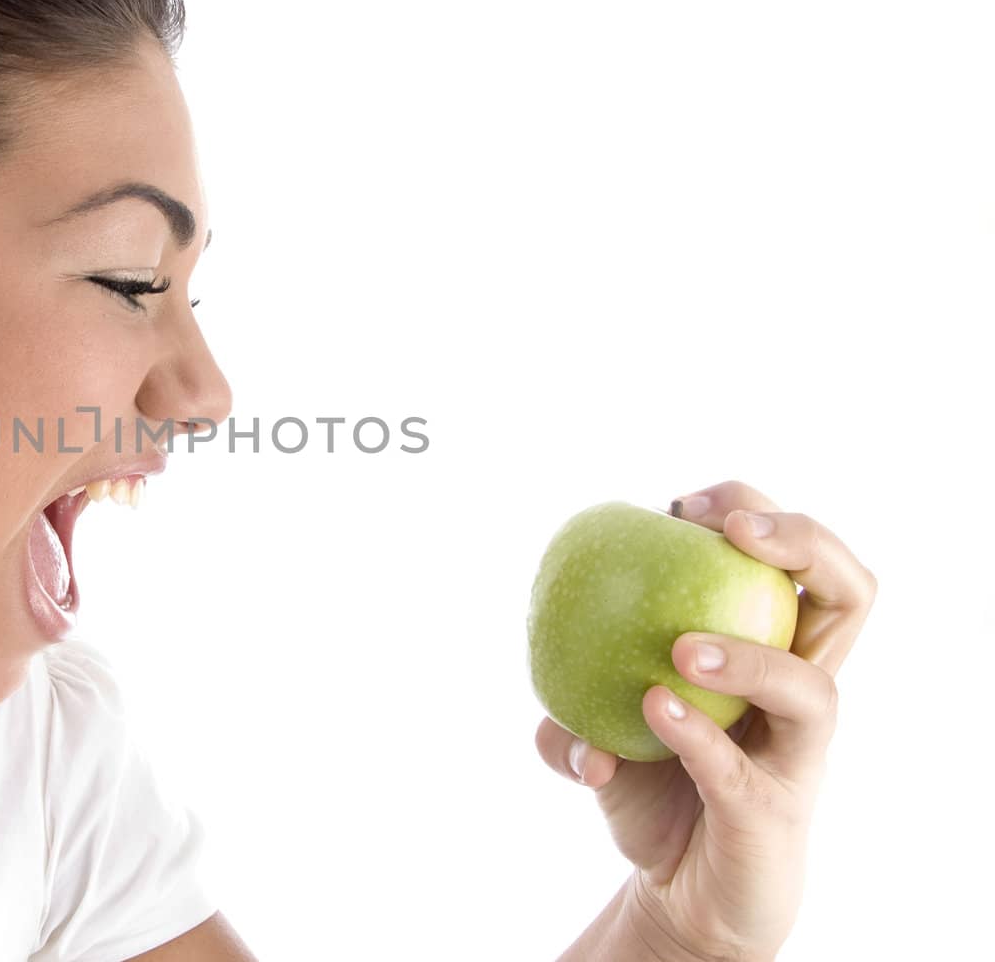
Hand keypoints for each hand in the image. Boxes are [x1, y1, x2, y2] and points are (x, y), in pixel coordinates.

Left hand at [534, 480, 875, 960]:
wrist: (682, 896)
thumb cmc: (656, 792)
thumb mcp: (600, 735)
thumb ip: (565, 714)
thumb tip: (548, 703)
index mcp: (775, 652)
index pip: (801, 560)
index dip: (760, 513)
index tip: (684, 503)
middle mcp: (803, 693)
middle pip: (850, 594)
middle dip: (804, 543)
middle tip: (731, 530)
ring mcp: (796, 757)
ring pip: (813, 688)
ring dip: (749, 656)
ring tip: (681, 646)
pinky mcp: (772, 815)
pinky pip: (740, 771)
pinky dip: (696, 736)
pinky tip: (651, 710)